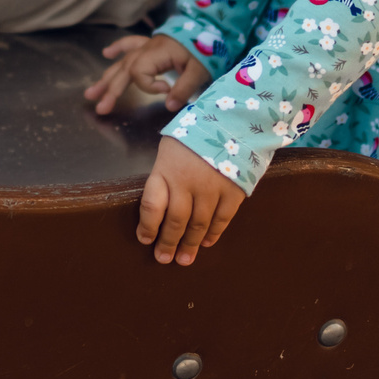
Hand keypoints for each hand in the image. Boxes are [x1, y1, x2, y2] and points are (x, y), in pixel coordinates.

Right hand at [83, 33, 209, 116]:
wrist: (209, 28)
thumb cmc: (205, 50)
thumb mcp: (199, 71)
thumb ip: (185, 88)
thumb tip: (169, 106)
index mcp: (157, 54)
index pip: (139, 73)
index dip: (149, 86)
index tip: (167, 89)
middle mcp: (146, 50)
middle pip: (123, 71)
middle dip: (111, 90)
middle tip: (101, 108)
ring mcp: (146, 46)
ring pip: (122, 62)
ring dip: (106, 77)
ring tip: (90, 93)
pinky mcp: (150, 44)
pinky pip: (129, 44)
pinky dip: (118, 47)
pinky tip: (106, 53)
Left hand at [134, 136, 246, 265]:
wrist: (234, 118)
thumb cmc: (195, 133)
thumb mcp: (170, 147)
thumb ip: (163, 174)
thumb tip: (158, 205)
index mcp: (166, 170)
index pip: (151, 207)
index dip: (147, 227)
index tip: (145, 240)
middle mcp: (186, 183)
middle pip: (175, 221)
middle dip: (168, 243)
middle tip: (163, 259)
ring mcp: (211, 189)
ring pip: (198, 225)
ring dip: (190, 244)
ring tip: (184, 259)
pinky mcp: (233, 191)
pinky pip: (221, 219)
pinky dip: (213, 233)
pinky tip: (206, 242)